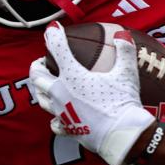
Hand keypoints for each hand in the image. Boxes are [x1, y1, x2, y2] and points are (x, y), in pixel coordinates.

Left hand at [28, 24, 154, 164]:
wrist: (122, 136)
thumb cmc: (123, 102)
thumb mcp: (127, 73)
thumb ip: (124, 50)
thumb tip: (123, 34)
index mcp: (72, 76)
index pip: (57, 49)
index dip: (53, 35)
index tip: (53, 29)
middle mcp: (60, 93)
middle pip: (37, 76)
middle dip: (36, 66)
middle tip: (41, 62)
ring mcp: (61, 112)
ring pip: (41, 99)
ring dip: (40, 89)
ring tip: (43, 85)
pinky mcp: (67, 129)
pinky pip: (54, 123)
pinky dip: (54, 117)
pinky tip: (58, 117)